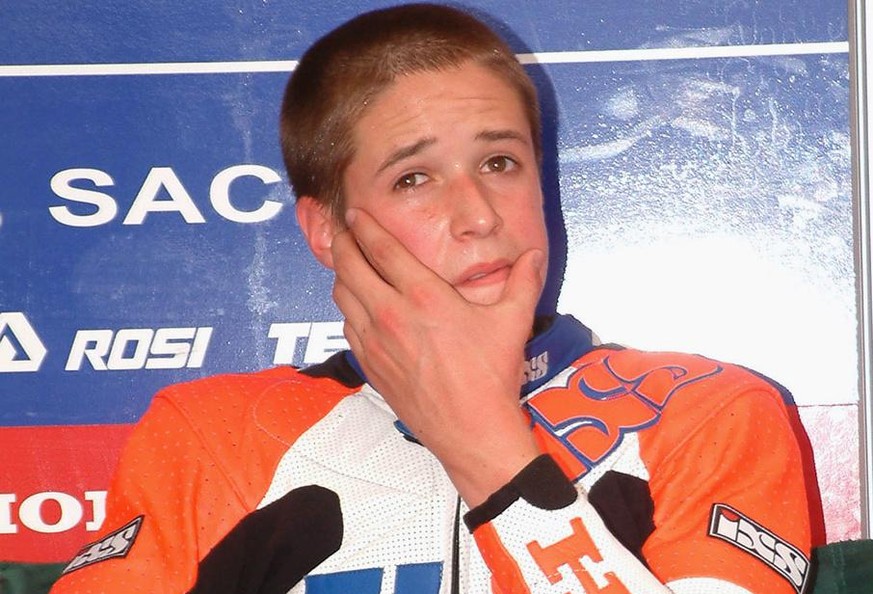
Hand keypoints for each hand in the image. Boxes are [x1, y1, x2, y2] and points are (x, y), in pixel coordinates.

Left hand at [331, 207, 544, 505]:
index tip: (355, 212)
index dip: (364, 225)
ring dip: (342, 275)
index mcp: (424, 297)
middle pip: (350, 267)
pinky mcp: (371, 366)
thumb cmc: (491, 377)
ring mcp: (376, 343)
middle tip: (342, 230)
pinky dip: (348, 309)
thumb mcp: (513, 322)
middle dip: (342, 242)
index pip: (382, 249)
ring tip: (348, 264)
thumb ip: (524, 281)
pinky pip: (348, 327)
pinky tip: (359, 307)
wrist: (472, 431)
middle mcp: (391, 315)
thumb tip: (533, 254)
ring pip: (342, 297)